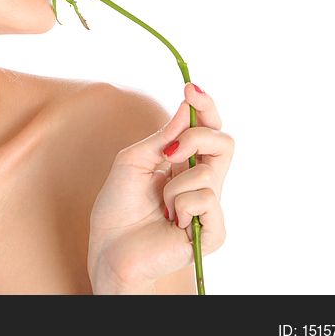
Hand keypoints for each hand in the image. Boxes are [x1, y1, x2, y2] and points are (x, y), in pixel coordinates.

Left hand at [87, 83, 233, 291]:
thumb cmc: (117, 207)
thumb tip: (186, 108)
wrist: (110, 248)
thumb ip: (163, 137)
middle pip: (224, 143)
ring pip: (208, 173)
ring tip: (159, 206)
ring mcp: (211, 207)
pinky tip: (170, 222)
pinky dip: (180, 205)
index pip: (208, 129)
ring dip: (173, 186)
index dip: (205, 107)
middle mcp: (203, 182)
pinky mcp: (214, 231)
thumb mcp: (134, 160)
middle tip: (169, 153)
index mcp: (185, 164)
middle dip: (197, 138)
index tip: (190, 87)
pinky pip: (206, 200)